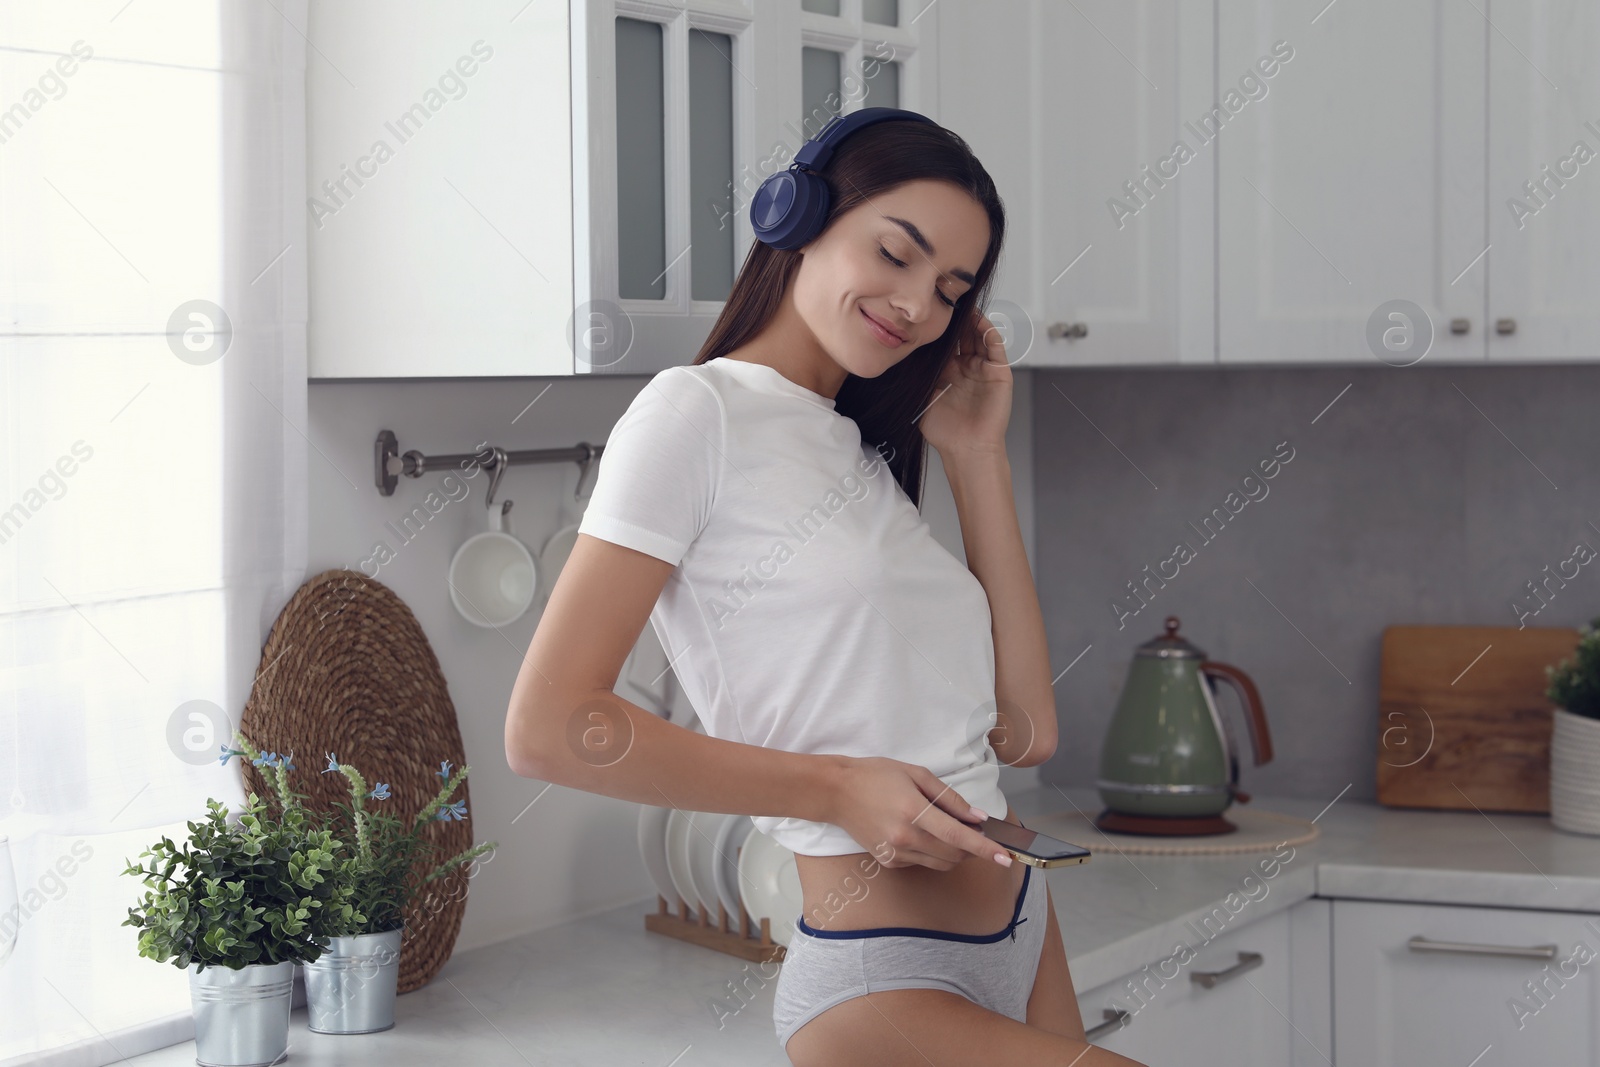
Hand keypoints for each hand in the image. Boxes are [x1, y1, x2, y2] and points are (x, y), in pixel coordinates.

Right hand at [826, 756, 1013, 870]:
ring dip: (954, 851)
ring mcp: (896, 854)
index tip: (1006, 856)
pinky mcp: (889, 862)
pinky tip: (920, 832)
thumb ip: (949, 798)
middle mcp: (906, 839)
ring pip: (941, 863)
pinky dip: (932, 852)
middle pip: (954, 855)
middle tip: (972, 827)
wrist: (836, 792)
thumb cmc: (876, 775)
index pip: (959, 837)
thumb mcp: (916, 774)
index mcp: (914, 813)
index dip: (986, 848)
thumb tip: (977, 818)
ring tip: (945, 827)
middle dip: (971, 847)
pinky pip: (923, 862)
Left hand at [918, 306, 1013, 457]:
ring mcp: (983, 369)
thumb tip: (899, 353)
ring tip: (960, 304)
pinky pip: (995, 346)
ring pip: (978, 336)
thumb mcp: (923, 397)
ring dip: (971, 320)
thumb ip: (916, 376)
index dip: (936, 328)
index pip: (944, 343)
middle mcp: (967, 368)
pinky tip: (978, 319)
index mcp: (948, 373)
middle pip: (962, 335)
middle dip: (954, 319)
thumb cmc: (944, 431)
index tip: (925, 312)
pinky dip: (988, 331)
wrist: (966, 449)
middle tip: (943, 300)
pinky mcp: (999, 373)